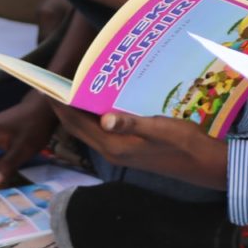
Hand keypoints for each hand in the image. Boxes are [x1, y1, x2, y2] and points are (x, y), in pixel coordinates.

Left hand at [50, 103, 226, 189]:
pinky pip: (102, 130)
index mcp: (114, 147)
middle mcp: (112, 151)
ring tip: (70, 88)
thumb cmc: (184, 144)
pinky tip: (100, 101)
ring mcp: (120, 152)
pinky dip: (94, 115)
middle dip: (62, 107)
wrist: (203, 164)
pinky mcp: (129, 149)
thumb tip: (105, 118)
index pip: (77, 124)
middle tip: (50, 83)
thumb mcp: (160, 129)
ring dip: (77, 111)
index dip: (59, 105)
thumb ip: (132, 123)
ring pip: (89, 129)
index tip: (45, 86)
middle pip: (78, 127)